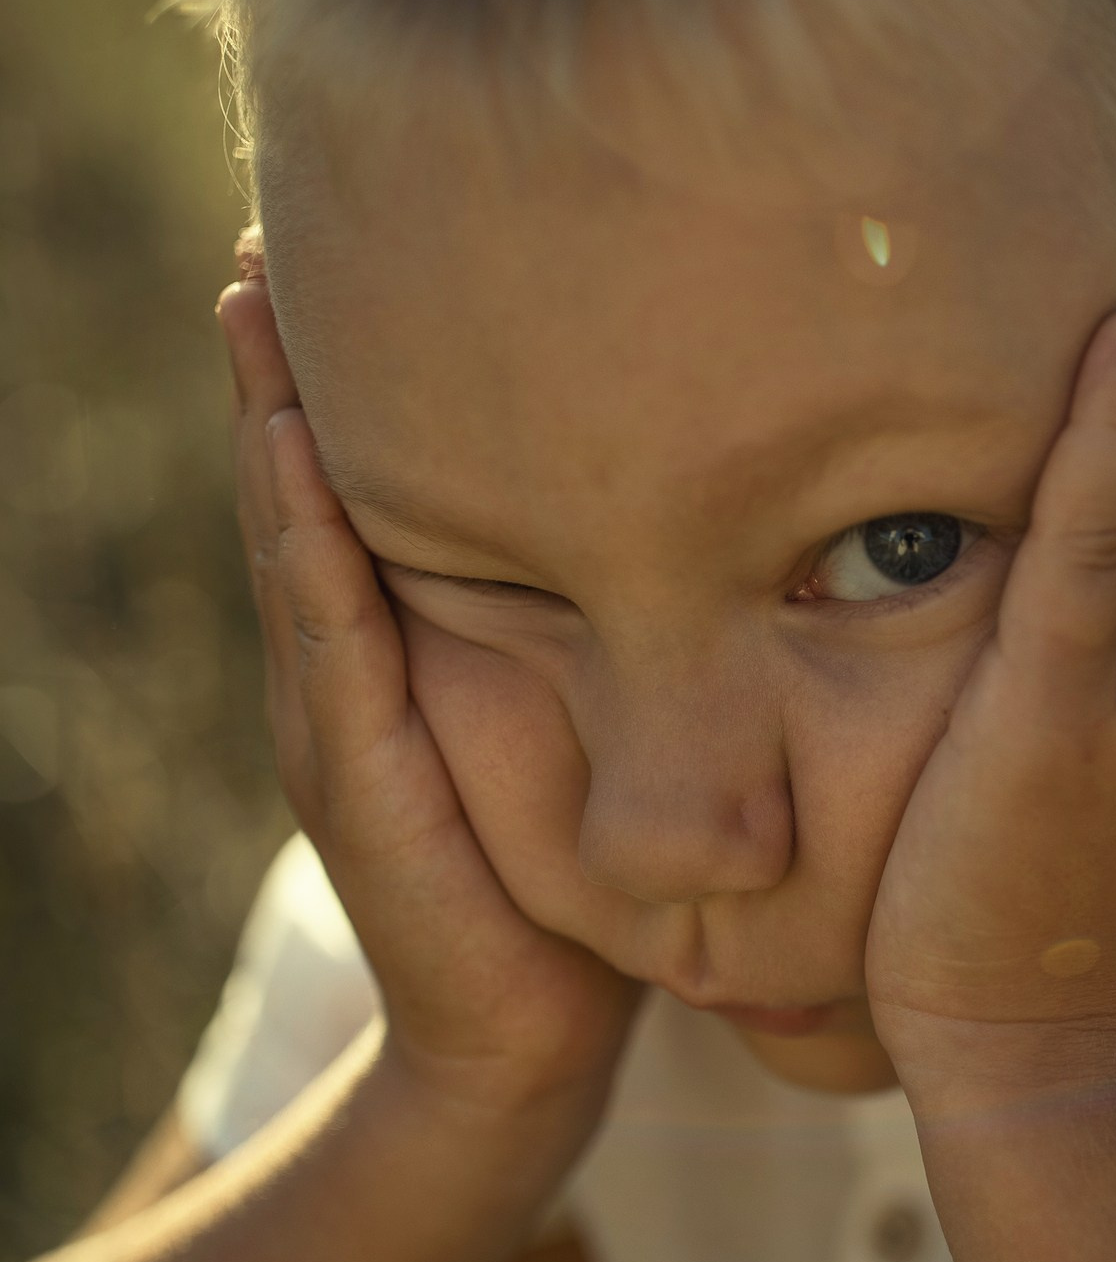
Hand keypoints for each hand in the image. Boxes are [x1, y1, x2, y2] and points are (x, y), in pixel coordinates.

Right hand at [218, 269, 637, 1120]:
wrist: (531, 1042)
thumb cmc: (577, 878)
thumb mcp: (591, 713)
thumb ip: (609, 618)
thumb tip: (715, 499)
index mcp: (400, 637)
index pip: (360, 473)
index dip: (345, 363)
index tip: (349, 235)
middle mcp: (347, 661)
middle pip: (298, 477)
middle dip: (283, 353)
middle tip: (271, 220)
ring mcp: (335, 716)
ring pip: (291, 534)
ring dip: (270, 416)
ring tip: (254, 296)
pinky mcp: (356, 776)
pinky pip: (333, 636)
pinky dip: (310, 540)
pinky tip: (302, 453)